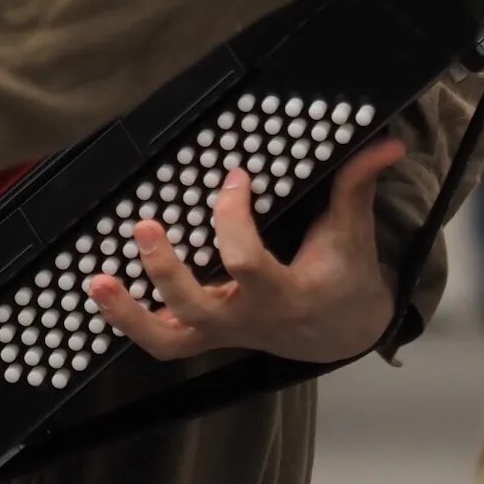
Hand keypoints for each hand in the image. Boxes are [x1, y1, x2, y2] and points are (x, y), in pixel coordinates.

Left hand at [88, 135, 404, 366]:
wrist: (338, 330)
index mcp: (285, 296)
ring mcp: (221, 332)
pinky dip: (127, 320)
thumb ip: (357, 185)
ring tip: (96, 280)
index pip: (247, 264)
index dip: (232, 221)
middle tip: (145, 226)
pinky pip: (160, 341)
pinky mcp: (203, 335)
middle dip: (167, 272)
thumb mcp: (352, 232)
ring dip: (128, 313)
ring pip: (168, 338)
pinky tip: (99, 289)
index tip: (232, 178)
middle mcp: (248, 320)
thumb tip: (387, 142)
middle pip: (198, 308)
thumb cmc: (341, 274)